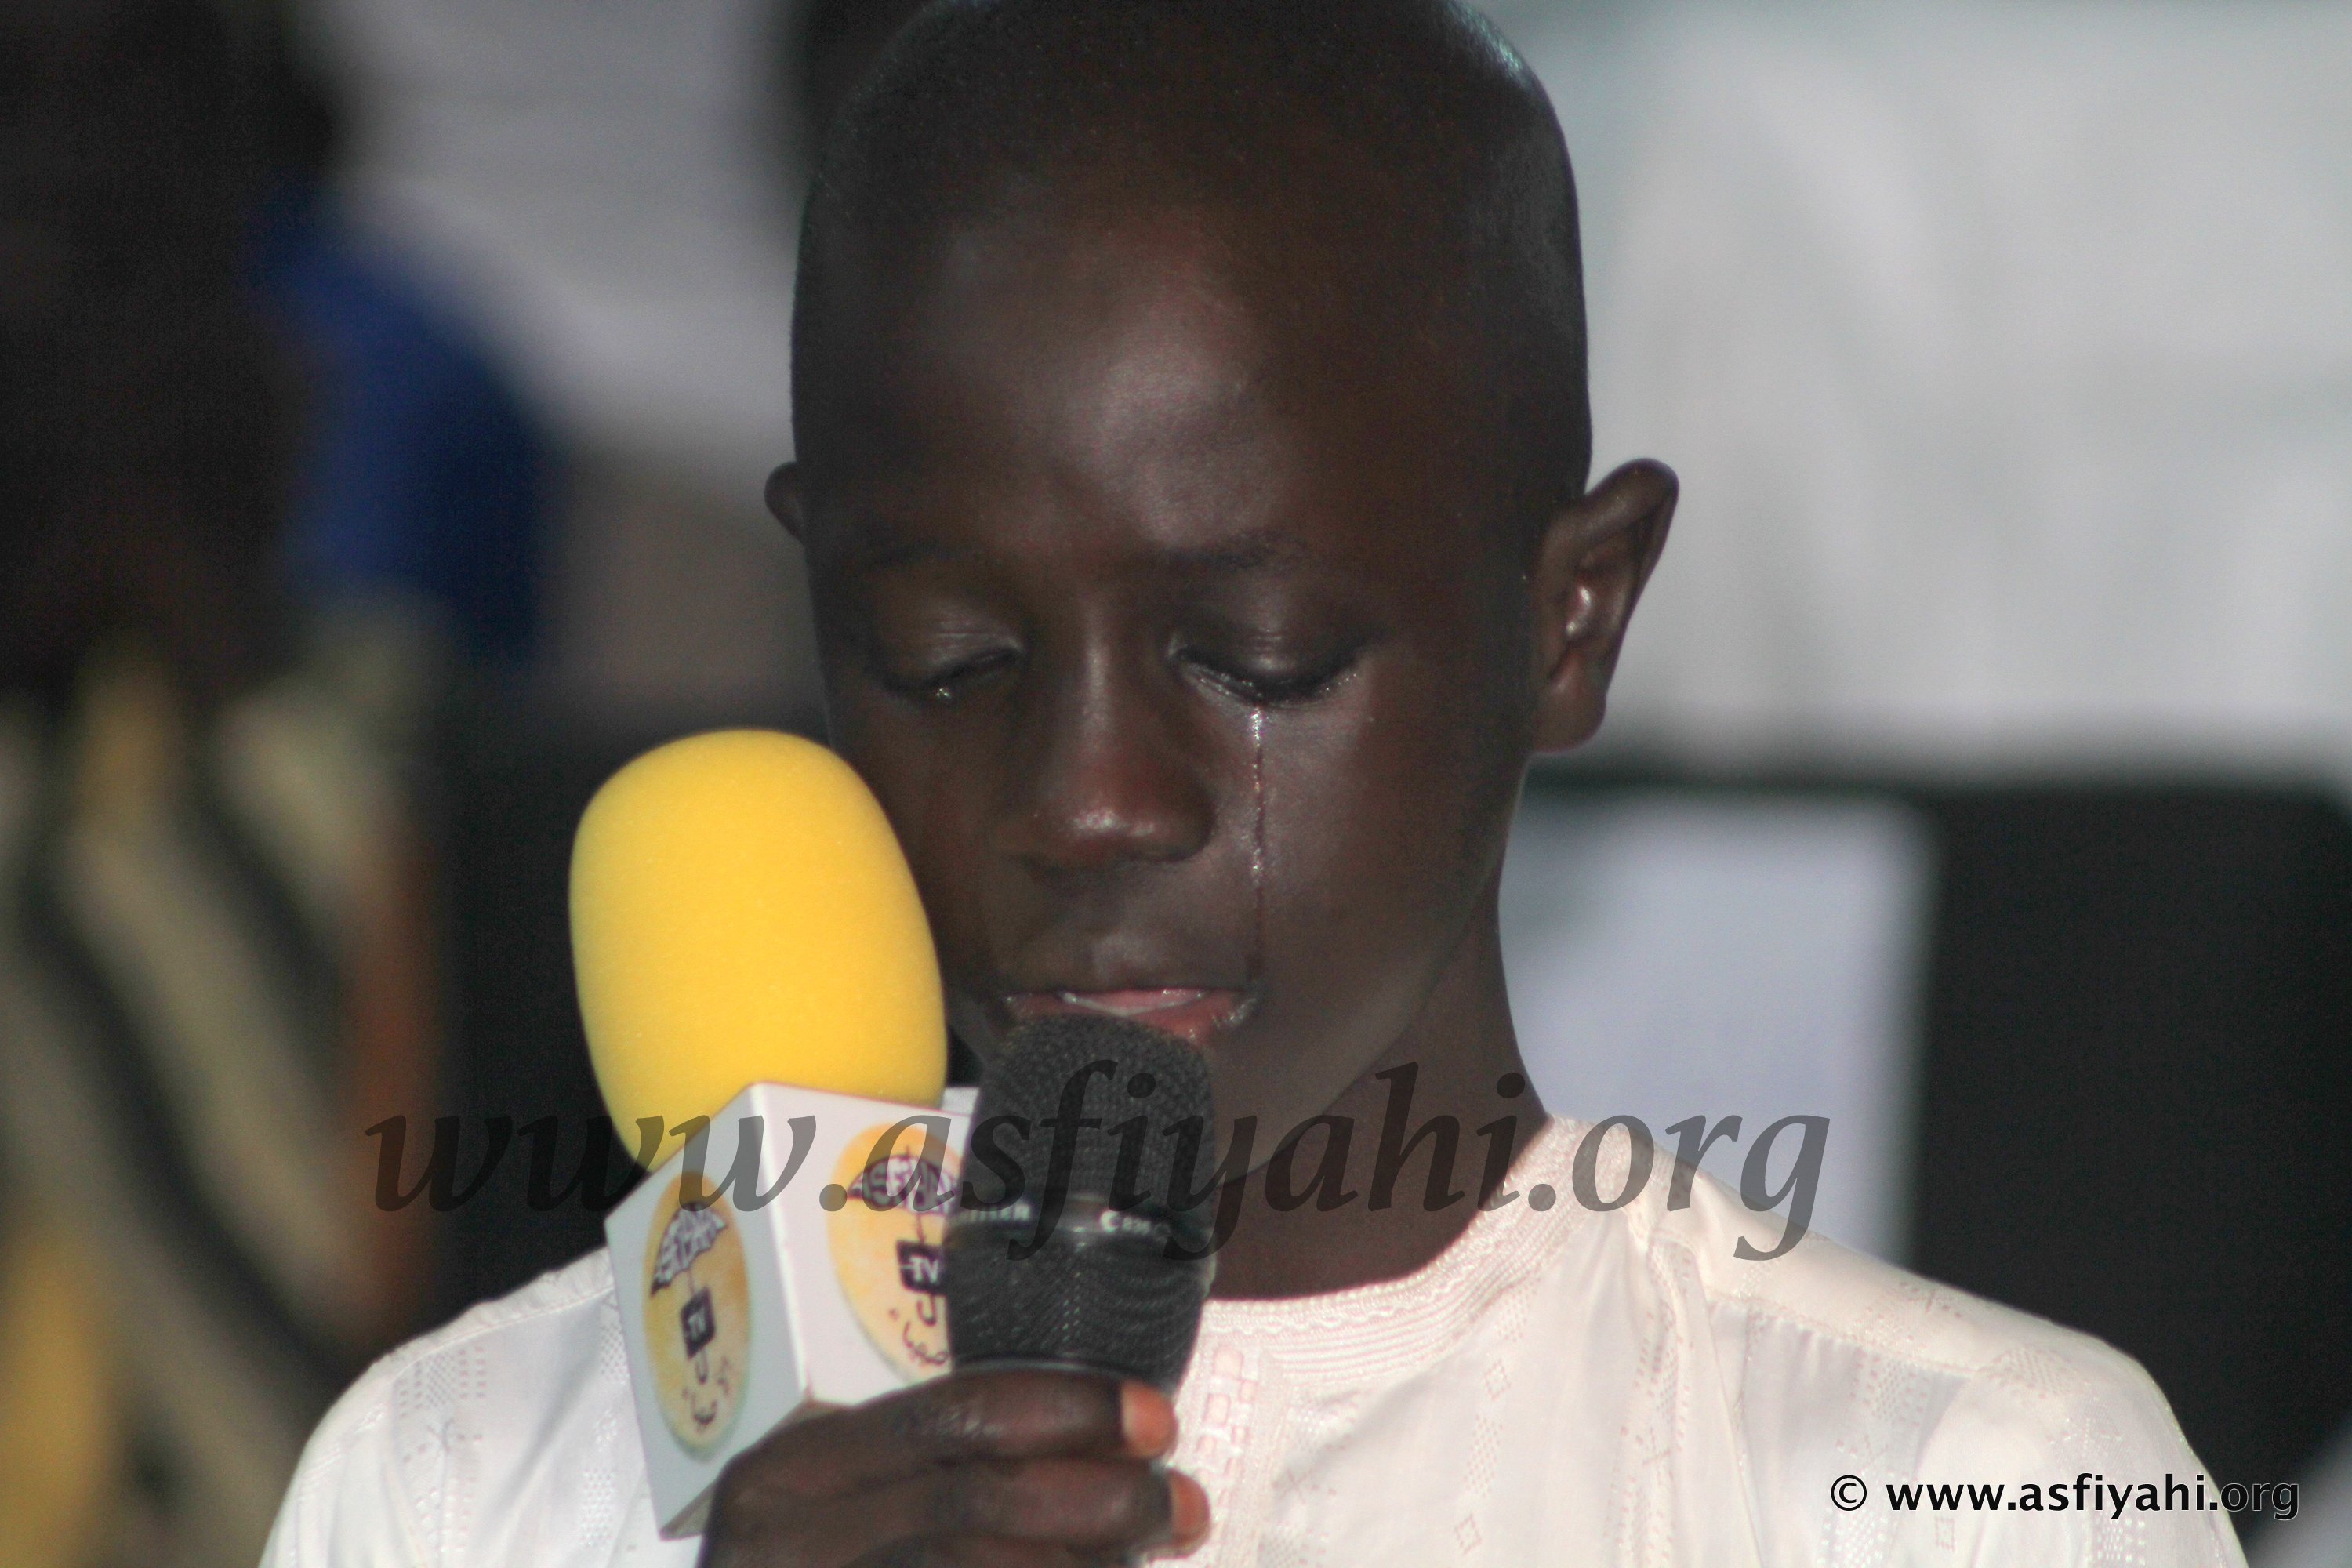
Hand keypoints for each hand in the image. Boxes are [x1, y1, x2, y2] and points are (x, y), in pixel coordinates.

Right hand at [698, 1369, 1211, 1566]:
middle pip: (977, 1500)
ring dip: (1086, 1564)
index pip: (949, 1415)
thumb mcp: (830, 1511)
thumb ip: (918, 1472)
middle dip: (1102, 1499)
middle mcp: (789, 1543)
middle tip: (1180, 1502)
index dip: (1066, 1409)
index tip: (1151, 1416)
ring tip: (1151, 1552)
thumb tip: (1085, 1450)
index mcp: (789, 1475)